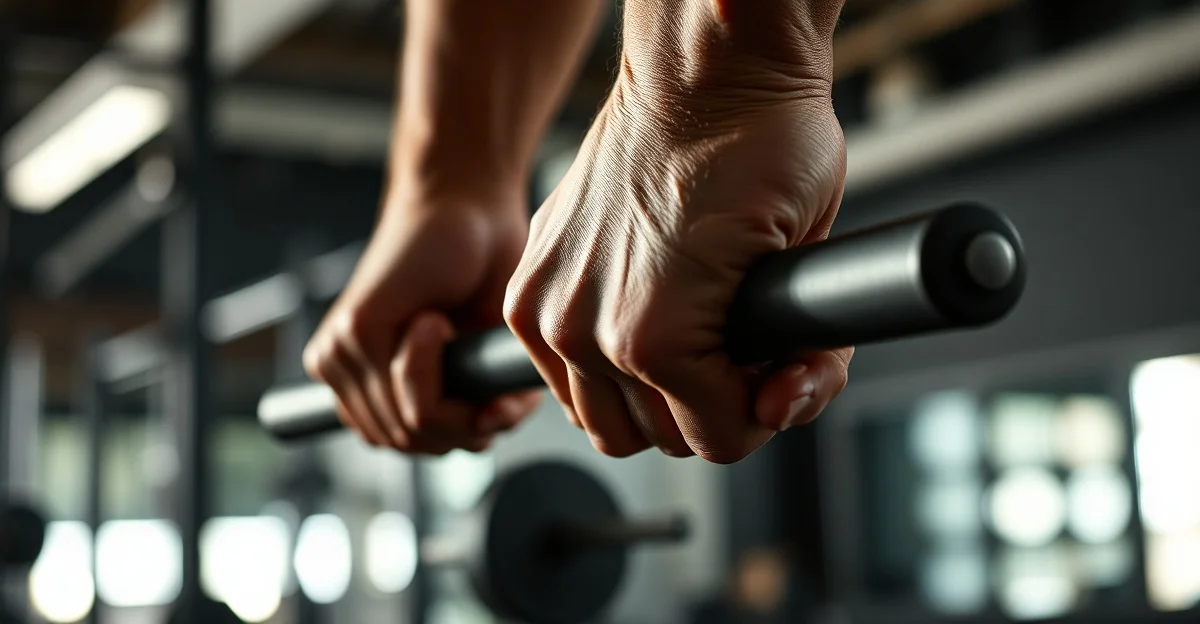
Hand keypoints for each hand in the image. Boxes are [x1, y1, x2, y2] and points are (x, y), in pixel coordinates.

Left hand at [304, 189, 541, 453]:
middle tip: (480, 364)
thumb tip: (487, 430)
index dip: (460, 433)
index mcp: (371, 386)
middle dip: (464, 419)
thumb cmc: (483, 275)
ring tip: (452, 327)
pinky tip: (432, 319)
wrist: (465, 208)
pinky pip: (409, 398)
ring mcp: (343, 354)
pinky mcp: (353, 332)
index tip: (487, 397)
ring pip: (413, 426)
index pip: (406, 445)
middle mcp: (348, 375)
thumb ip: (491, 408)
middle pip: (413, 444)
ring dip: (454, 385)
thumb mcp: (493, 359)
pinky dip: (431, 366)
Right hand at [503, 64, 852, 462]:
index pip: (716, 441)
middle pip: (656, 439)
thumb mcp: (813, 271)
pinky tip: (643, 322)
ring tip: (691, 338)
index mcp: (653, 337)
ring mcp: (548, 309)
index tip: (773, 369)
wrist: (704, 75)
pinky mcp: (529, 285)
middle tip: (736, 351)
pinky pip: (564, 377)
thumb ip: (805, 364)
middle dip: (708, 404)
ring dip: (651, 395)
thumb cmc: (765, 149)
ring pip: (604, 419)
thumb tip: (778, 405)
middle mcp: (585, 331)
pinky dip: (604, 367)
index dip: (760, 410)